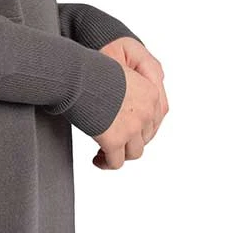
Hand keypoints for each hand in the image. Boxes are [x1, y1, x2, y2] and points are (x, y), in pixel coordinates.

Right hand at [92, 37, 168, 169]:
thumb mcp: (121, 72)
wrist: (77, 74)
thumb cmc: (92, 69)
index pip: (155, 120)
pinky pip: (115, 162)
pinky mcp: (114, 140)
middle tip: (117, 141)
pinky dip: (106, 163)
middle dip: (130, 140)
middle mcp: (146, 113)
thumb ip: (131, 88)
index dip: (141, 127)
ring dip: (121, 154)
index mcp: (150, 93)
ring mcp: (131, 128)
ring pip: (133, 153)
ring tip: (107, 153)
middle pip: (145, 137)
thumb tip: (126, 102)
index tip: (129, 130)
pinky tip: (98, 160)